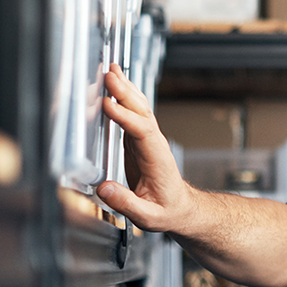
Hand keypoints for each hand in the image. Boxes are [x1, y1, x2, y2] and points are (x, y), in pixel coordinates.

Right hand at [96, 63, 197, 232]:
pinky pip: (133, 114)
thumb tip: (105, 189)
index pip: (142, 132)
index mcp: (158, 160)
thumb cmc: (167, 211)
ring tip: (111, 70)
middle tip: (109, 75)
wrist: (181, 208)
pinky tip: (115, 84)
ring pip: (138, 109)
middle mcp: (155, 145)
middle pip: (141, 112)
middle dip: (124, 93)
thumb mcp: (148, 217)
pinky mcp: (140, 140)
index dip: (125, 117)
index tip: (109, 106)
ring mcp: (149, 140)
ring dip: (125, 88)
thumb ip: (127, 203)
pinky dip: (124, 97)